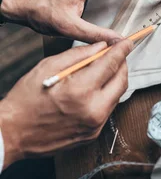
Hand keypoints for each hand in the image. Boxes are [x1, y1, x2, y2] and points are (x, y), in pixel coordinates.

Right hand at [0, 40, 132, 168]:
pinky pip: (107, 110)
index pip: (111, 64)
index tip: (127, 43)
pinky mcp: (93, 134)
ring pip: (117, 97)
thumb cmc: (26, 100)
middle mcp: (93, 110)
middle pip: (121, 82)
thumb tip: (100, 47)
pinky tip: (93, 90)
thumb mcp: (48, 67)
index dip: (122, 50)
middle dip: (122, 65)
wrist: (14, 133)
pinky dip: (105, 97)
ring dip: (114, 81)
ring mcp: (95, 125)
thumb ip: (78, 55)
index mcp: (80, 91)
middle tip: (116, 56)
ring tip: (102, 71)